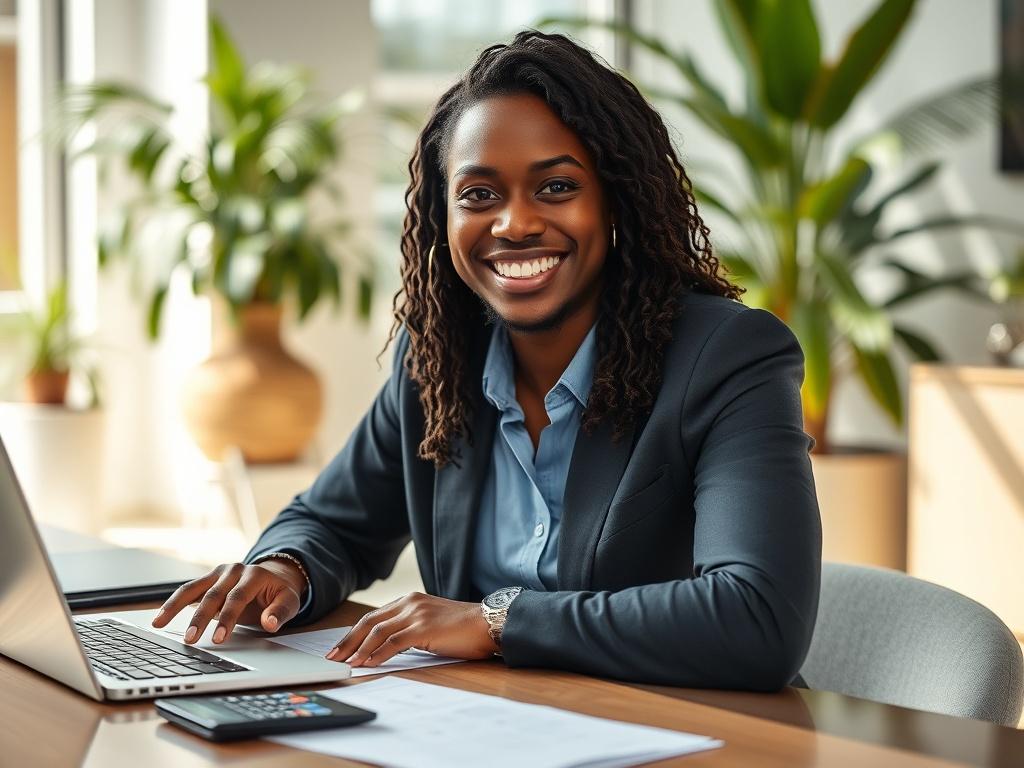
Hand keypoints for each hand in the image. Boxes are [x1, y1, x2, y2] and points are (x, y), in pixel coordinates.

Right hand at [151, 560, 306, 643]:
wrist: (273, 576)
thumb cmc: (279, 593)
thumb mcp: (289, 601)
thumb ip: (280, 612)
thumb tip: (270, 623)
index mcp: (254, 574)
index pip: (237, 598)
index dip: (227, 619)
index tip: (218, 639)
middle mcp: (234, 570)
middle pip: (213, 594)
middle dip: (201, 618)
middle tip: (190, 639)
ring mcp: (218, 573)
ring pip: (193, 588)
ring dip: (175, 607)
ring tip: (159, 624)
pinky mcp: (207, 580)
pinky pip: (188, 591)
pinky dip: (173, 603)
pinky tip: (160, 618)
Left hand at [325, 592, 497, 666]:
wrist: (487, 623)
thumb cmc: (463, 629)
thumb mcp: (431, 625)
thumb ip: (410, 630)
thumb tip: (389, 649)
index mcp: (410, 601)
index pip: (374, 617)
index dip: (354, 633)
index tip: (340, 647)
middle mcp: (409, 603)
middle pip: (369, 622)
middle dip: (348, 640)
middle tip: (333, 657)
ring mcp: (416, 613)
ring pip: (377, 631)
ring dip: (359, 649)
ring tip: (346, 663)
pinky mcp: (423, 627)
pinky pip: (393, 642)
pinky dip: (377, 654)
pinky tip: (368, 664)